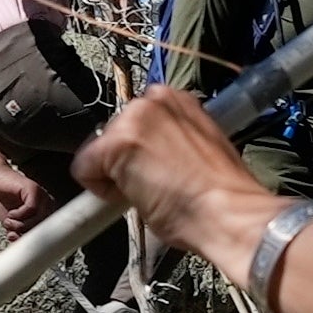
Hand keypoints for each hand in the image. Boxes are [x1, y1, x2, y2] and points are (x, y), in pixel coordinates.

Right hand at [0, 157, 47, 233]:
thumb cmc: (5, 201)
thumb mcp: (12, 223)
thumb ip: (19, 233)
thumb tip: (22, 246)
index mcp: (45, 213)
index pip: (45, 232)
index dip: (30, 239)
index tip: (16, 240)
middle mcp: (47, 205)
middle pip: (43, 227)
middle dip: (25, 233)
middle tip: (11, 231)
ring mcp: (42, 197)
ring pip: (38, 219)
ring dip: (20, 225)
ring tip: (9, 221)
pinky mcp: (34, 190)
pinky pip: (31, 209)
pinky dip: (19, 215)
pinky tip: (11, 214)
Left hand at [76, 87, 273, 268]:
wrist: (228, 213)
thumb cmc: (224, 194)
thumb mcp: (200, 151)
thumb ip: (171, 143)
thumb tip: (151, 158)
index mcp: (178, 99)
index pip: (139, 121)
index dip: (144, 152)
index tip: (158, 170)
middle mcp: (153, 100)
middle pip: (115, 132)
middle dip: (127, 161)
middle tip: (155, 186)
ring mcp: (131, 120)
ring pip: (99, 150)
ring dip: (116, 175)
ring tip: (150, 194)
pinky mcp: (114, 146)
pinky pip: (84, 169)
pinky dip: (100, 189)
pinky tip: (133, 198)